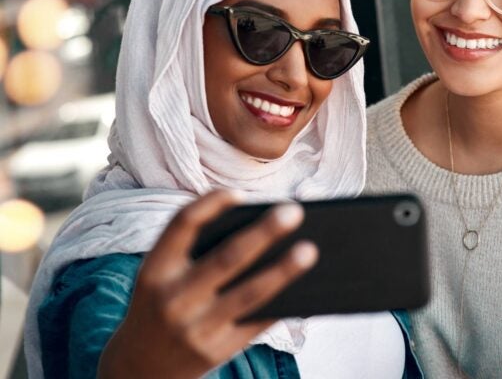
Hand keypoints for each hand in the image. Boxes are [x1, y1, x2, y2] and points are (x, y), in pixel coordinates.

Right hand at [97, 189, 316, 378]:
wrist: (139, 368)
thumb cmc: (162, 304)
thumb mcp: (161, 275)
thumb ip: (194, 250)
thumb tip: (259, 225)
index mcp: (155, 269)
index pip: (182, 225)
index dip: (211, 204)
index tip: (240, 193)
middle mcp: (173, 298)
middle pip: (226, 258)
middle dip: (264, 233)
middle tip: (295, 211)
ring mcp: (195, 328)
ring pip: (250, 293)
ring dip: (284, 270)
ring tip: (310, 250)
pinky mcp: (216, 351)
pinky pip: (257, 322)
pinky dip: (282, 302)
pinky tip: (305, 285)